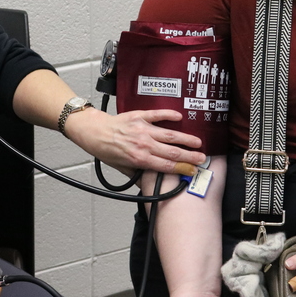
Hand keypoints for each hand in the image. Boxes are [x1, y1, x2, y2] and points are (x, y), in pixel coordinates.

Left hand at [66, 108, 204, 175]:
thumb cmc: (106, 150)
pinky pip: (157, 115)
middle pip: (172, 152)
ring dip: (185, 139)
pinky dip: (169, 115)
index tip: (193, 170)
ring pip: (170, 135)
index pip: (167, 166)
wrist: (94, 132)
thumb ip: (139, 174)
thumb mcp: (122, 169)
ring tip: (197, 142)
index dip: (182, 169)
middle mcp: (143, 144)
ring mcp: (143, 129)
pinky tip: (179, 117)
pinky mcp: (139, 116)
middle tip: (202, 158)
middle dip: (190, 156)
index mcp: (139, 159)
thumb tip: (152, 182)